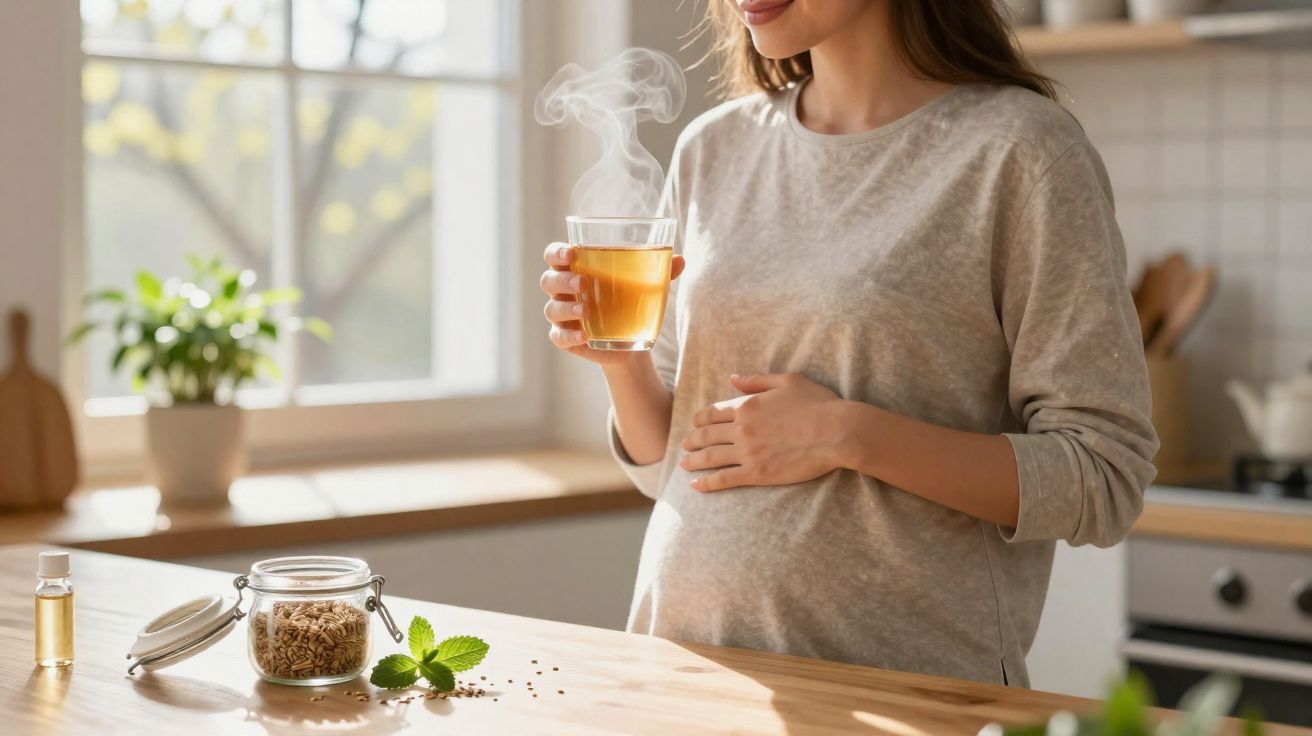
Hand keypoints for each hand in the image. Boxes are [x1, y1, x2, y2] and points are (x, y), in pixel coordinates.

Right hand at [540, 242, 684, 366]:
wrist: (630, 338)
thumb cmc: (630, 299)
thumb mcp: (644, 284)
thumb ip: (658, 271)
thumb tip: (681, 259)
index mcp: (575, 268)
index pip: (554, 255)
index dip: (557, 252)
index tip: (571, 253)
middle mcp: (562, 291)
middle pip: (549, 280)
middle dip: (562, 280)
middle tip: (583, 283)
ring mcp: (561, 316)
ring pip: (552, 309)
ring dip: (566, 308)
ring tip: (585, 310)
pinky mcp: (566, 338)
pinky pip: (559, 337)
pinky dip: (570, 336)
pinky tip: (585, 335)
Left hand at [679, 373, 847, 491]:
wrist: (836, 431)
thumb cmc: (818, 404)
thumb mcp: (787, 381)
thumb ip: (757, 379)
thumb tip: (732, 378)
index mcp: (747, 405)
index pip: (714, 413)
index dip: (700, 419)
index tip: (694, 424)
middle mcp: (742, 428)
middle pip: (707, 435)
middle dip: (692, 440)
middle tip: (684, 445)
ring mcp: (747, 452)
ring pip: (711, 457)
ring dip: (693, 461)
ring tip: (684, 464)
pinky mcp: (757, 473)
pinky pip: (724, 479)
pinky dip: (706, 483)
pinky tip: (695, 486)